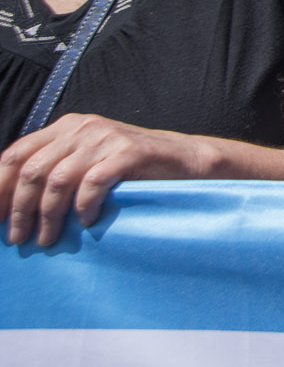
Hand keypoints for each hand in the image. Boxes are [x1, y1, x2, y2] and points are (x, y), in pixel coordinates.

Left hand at [0, 113, 213, 245]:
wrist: (184, 160)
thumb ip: (54, 168)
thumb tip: (10, 203)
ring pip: (57, 180)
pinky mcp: (129, 151)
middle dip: (19, 210)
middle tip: (18, 238)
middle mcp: (82, 127)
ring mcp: (106, 138)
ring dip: (47, 216)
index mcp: (65, 127)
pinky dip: (83, 207)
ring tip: (47, 239)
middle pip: (32, 170)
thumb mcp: (86, 160)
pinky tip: (86, 221)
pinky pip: (93, 183)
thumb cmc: (130, 168)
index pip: (16, 155)